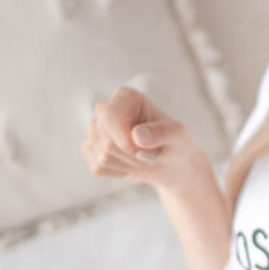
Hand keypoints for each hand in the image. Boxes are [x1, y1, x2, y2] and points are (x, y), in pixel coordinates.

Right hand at [80, 87, 202, 191]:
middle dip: (131, 155)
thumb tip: (137, 135)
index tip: (147, 148)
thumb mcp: (177, 136)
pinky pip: (97, 167)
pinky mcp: (90, 148)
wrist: (167, 161)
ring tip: (140, 156)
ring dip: (126, 164)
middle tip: (149, 152)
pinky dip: (117, 172)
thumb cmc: (174, 144)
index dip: (126, 140)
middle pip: (106, 142)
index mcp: (125, 97)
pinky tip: (129, 163)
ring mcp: (95, 129)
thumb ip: (162, 133)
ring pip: (102, 157)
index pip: (109, 117)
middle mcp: (105, 109)